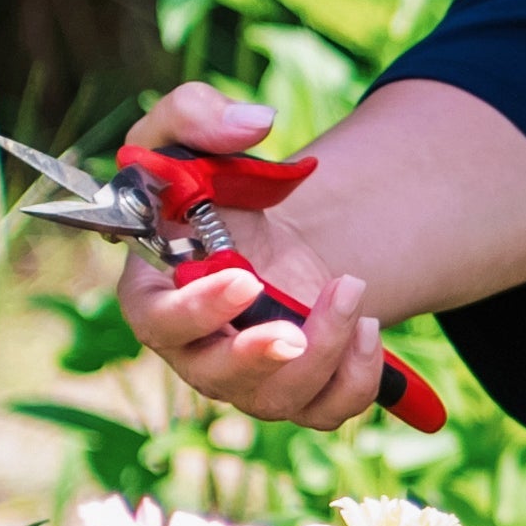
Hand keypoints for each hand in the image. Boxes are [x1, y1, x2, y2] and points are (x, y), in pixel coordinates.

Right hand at [113, 84, 386, 430]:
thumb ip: (197, 114)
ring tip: (351, 289)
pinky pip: (327, 411)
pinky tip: (369, 327)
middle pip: (215, 377)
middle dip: (258, 357)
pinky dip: (357, 378)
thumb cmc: (216, 189)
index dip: (195, 312)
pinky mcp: (296, 391)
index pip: (156, 322)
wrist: (275, 231)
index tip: (244, 280)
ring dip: (325, 350)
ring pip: (279, 398)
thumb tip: (252, 121)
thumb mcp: (196, 136)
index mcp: (157, 293)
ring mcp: (247, 378)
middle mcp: (196, 348)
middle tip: (295, 331)